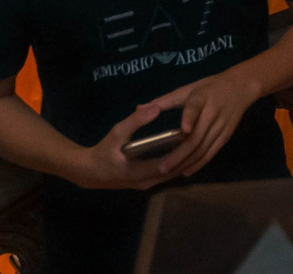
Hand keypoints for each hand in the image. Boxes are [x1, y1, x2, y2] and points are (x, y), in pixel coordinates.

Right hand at [70, 100, 198, 191]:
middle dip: (188, 156)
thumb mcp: (116, 133)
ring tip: (198, 142)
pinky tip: (185, 151)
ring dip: (184, 161)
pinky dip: (175, 164)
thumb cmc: (103, 151)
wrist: (89, 172)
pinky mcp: (145, 182)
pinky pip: (165, 174)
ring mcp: (146, 184)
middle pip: (173, 171)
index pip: (168, 164)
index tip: (195, 136)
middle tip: (203, 137)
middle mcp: (146, 182)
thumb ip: (136, 121)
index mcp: (139, 172)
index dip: (183, 152)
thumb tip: (155, 108)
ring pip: (171, 174)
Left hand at [156, 71, 260, 178]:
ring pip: (203, 148)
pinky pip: (212, 152)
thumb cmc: (209, 86)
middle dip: (180, 154)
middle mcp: (213, 112)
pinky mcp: (226, 135)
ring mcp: (221, 126)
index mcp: (202, 97)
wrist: (241, 87)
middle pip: (197, 137)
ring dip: (187, 162)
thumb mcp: (188, 88)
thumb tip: (139, 108)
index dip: (190, 118)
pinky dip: (199, 163)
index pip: (195, 107)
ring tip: (170, 173)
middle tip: (162, 167)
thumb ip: (164, 100)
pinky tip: (186, 171)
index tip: (183, 129)